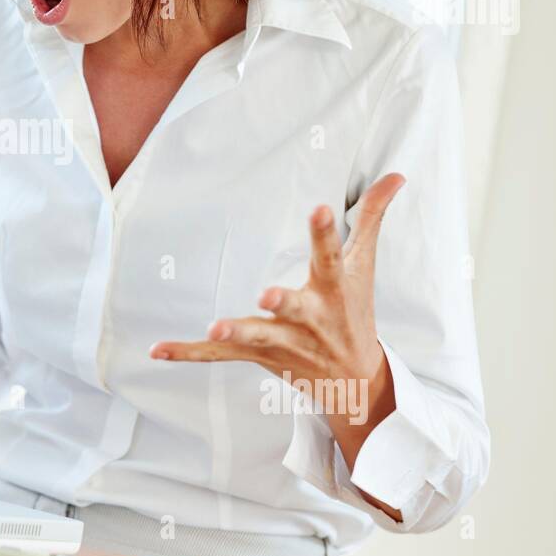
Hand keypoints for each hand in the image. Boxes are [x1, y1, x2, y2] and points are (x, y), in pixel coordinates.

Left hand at [150, 172, 407, 428]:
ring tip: (214, 328)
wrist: (354, 381)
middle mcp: (309, 318)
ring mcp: (282, 340)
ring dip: (236, 333)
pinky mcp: (257, 357)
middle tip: (267, 296)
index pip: (330, 255)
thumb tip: (397, 175)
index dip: (325, 232)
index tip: (320, 208)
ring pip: (256, 337)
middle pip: (294, 308)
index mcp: (333, 288)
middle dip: (282, 304)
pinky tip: (157, 350)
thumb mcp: (366, 265)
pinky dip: (189, 354)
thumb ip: (372, 217)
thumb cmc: (356, 311)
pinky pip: (218, 357)